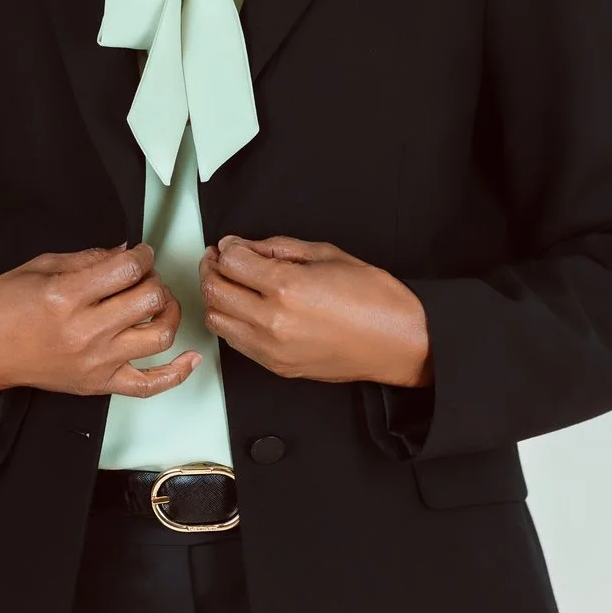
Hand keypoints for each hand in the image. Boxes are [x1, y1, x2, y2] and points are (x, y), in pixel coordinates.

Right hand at [0, 243, 200, 399]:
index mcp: (65, 296)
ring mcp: (94, 362)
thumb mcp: (37, 267)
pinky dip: (176, 373)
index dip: (141, 254)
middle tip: (142, 275)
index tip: (139, 252)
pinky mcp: (97, 384)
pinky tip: (192, 358)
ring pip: (158, 336)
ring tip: (157, 302)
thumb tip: (124, 252)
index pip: (126, 268)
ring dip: (168, 312)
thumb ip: (86, 259)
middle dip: (153, 279)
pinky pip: (148, 386)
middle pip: (149, 299)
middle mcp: (84, 331)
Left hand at [200, 235, 432, 387]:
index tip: (229, 245)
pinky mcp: (277, 367)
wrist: (400, 342)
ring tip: (232, 284)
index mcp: (287, 287)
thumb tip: (241, 246)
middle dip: (212, 269)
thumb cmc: (373, 298)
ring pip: (216, 320)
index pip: (229, 263)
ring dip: (217, 298)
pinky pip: (235, 343)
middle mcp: (273, 320)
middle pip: (215, 291)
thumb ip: (276, 249)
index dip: (225, 248)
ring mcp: (272, 349)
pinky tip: (245, 309)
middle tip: (220, 260)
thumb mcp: (325, 254)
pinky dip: (231, 323)